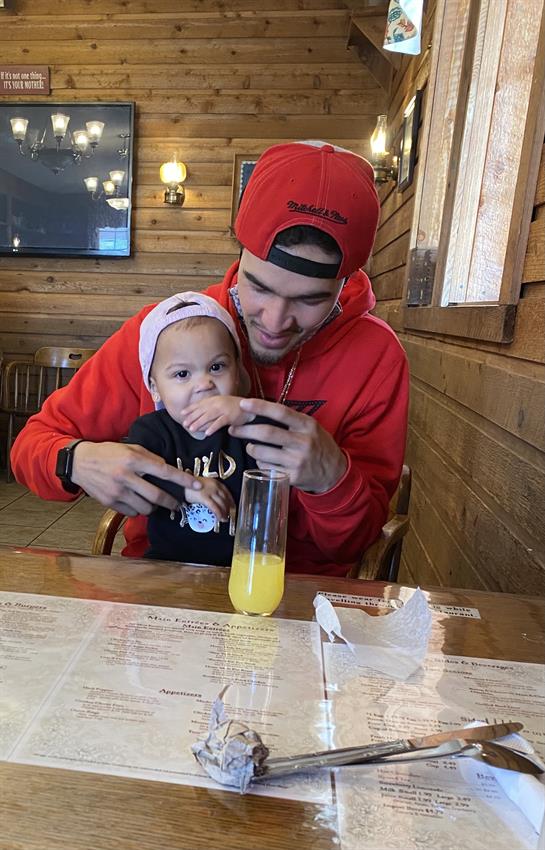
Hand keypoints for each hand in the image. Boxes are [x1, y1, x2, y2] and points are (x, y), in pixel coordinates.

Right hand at [71, 441, 201, 516]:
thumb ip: (150, 458)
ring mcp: (117, 491)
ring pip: (146, 508)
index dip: (183, 479)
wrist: (79, 463)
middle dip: (172, 502)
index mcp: (134, 459)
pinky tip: (137, 502)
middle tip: (178, 504)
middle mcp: (126, 476)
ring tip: (154, 502)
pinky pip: (132, 512)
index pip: (164, 471)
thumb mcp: (130, 447)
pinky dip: (138, 509)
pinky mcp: (110, 502)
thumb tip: (167, 469)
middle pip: (157, 496)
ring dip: (154, 507)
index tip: (196, 485)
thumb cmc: (109, 453)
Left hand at [181, 396, 254, 436]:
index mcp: (214, 400)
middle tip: (185, 424)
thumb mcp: (220, 404)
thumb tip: (197, 416)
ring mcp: (224, 409)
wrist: (250, 408)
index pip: (200, 404)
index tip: (182, 414)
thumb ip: (210, 408)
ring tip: (192, 429)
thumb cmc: (234, 407)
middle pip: (202, 411)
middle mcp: (217, 403)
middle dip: (192, 417)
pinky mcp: (230, 416)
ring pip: (209, 416)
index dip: (190, 409)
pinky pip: (220, 422)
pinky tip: (207, 433)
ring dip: (199, 423)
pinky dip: (213, 427)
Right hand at [184, 476, 234, 520]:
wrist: (180, 483)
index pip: (227, 492)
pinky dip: (218, 513)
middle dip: (228, 508)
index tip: (232, 505)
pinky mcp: (204, 497)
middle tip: (228, 514)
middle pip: (225, 499)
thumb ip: (208, 490)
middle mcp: (214, 486)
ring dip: (224, 512)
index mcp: (214, 482)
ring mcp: (210, 491)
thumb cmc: (188, 485)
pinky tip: (219, 518)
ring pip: (221, 504)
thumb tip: (213, 499)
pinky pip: (214, 507)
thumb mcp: (202, 485)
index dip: (231, 500)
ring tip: (224, 518)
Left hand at [228, 399, 346, 492]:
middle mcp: (303, 442)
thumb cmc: (318, 445)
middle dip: (245, 430)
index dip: (260, 407)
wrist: (335, 473)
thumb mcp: (311, 428)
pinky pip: (266, 469)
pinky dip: (260, 464)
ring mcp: (297, 461)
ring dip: (251, 449)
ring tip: (251, 447)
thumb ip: (291, 421)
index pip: (280, 412)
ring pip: (262, 453)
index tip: (243, 404)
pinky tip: (264, 461)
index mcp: (307, 425)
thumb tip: (259, 410)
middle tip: (233, 429)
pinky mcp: (292, 477)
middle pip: (266, 433)